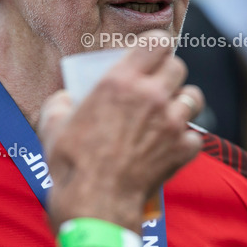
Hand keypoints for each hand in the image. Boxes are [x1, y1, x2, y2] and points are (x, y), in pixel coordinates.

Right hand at [39, 30, 203, 229]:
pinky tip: (168, 146)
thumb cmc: (71, 164)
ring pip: (194, 97)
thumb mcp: (52, 122)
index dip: (156, 45)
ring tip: (167, 112)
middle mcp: (152, 96)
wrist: (95, 205)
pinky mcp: (183, 150)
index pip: (157, 42)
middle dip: (168, 72)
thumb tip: (67, 97)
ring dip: (181, 102)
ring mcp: (171, 123)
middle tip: (155, 84)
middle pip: (178, 66)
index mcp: (120, 81)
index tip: (151, 52)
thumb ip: (62, 101)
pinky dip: (184, 140)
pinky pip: (194, 136)